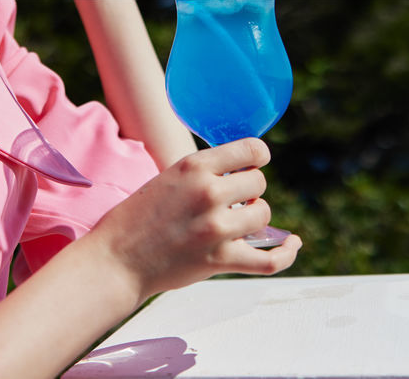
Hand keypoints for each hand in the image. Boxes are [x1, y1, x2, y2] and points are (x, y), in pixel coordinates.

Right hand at [84, 138, 301, 301]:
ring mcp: (216, 228)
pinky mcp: (220, 260)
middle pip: (258, 182)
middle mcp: (208, 192)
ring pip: (263, 214)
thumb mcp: (168, 178)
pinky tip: (291, 243)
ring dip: (255, 217)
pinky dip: (286, 253)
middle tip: (234, 200)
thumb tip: (240, 171)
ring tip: (239, 221)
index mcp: (193, 166)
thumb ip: (202, 174)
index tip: (256, 162)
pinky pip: (269, 259)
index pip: (249, 149)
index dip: (258, 156)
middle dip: (250, 190)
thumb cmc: (138, 218)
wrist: (117, 259)